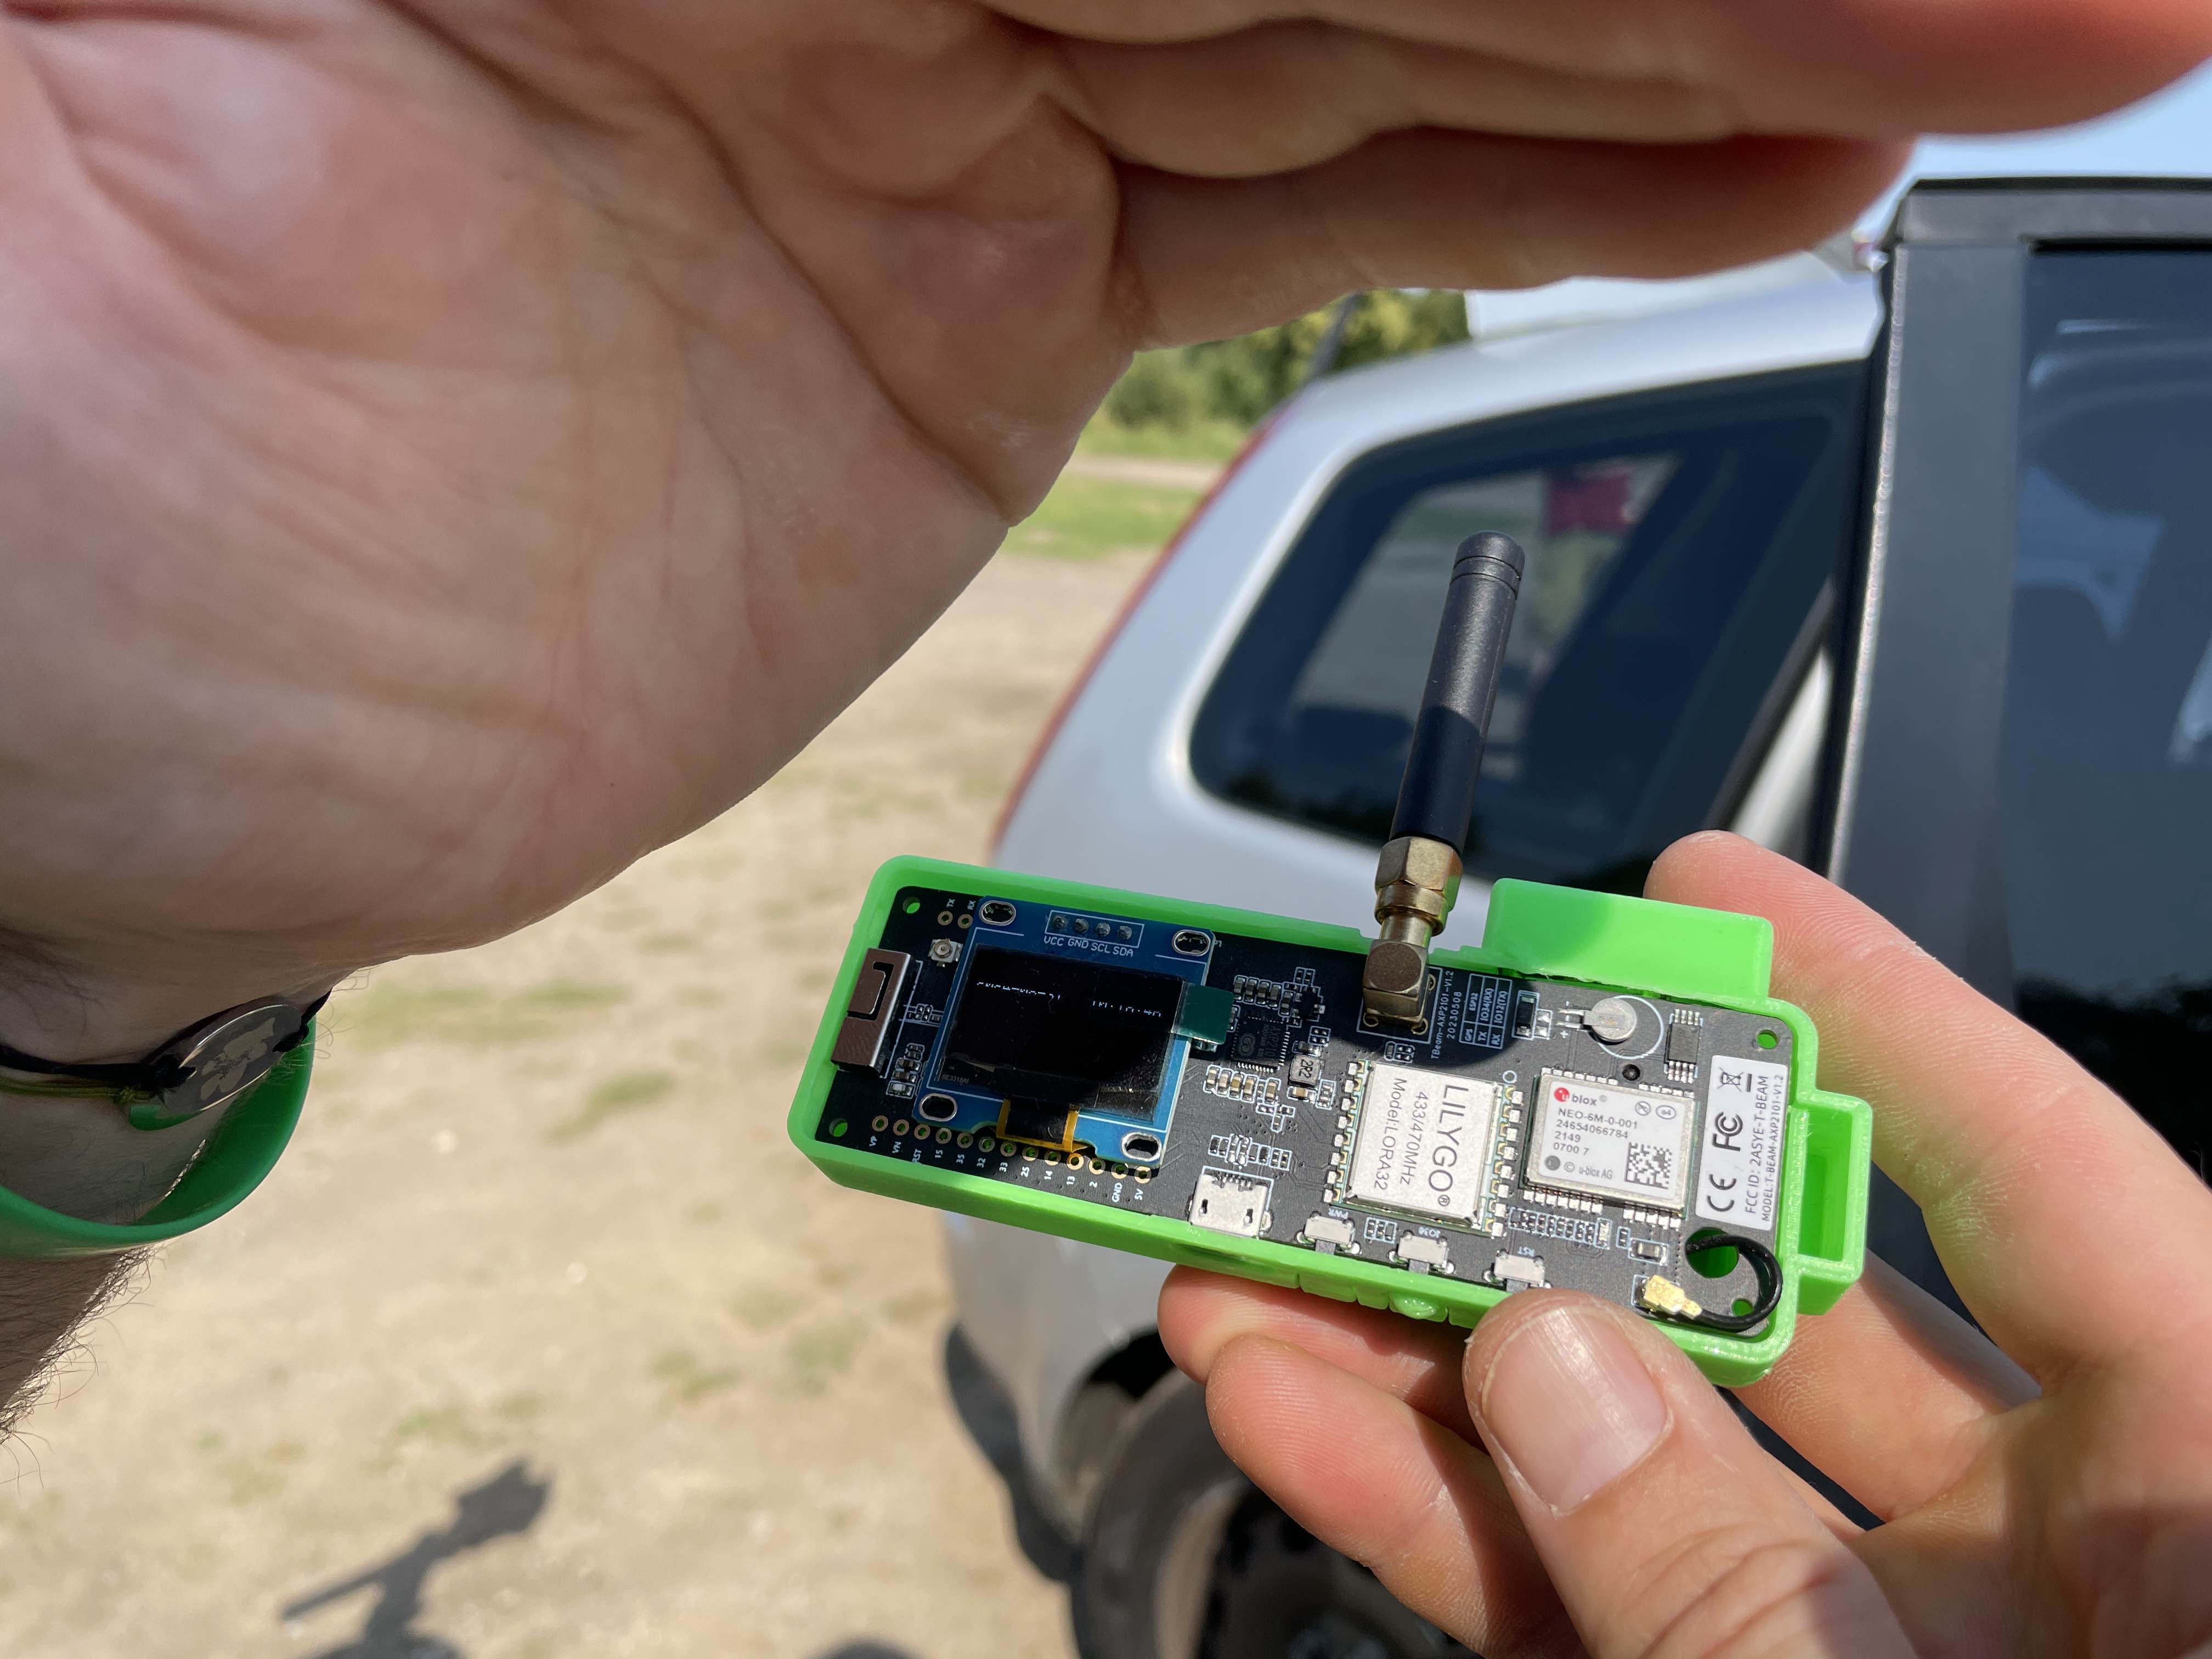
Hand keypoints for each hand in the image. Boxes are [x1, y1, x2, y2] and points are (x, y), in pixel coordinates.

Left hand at [2, 5, 2204, 1059]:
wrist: (46, 744)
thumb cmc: (20, 447)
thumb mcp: (184, 64)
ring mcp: (923, 98)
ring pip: (1376, 6)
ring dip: (1699, 13)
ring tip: (2009, 14)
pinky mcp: (974, 292)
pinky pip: (1310, 190)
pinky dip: (1545, 166)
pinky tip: (1769, 144)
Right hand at [1160, 833, 2211, 1656]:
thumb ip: (1748, 1582)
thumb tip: (1543, 1368)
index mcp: (2192, 1481)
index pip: (2024, 1173)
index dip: (1864, 1009)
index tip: (1702, 884)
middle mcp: (2039, 1549)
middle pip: (1757, 1311)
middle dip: (1545, 1206)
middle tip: (1385, 1101)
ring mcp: (1876, 1650)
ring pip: (1624, 1467)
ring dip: (1422, 1374)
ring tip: (1247, 1274)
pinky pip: (1581, 1614)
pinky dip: (1441, 1527)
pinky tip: (1297, 1423)